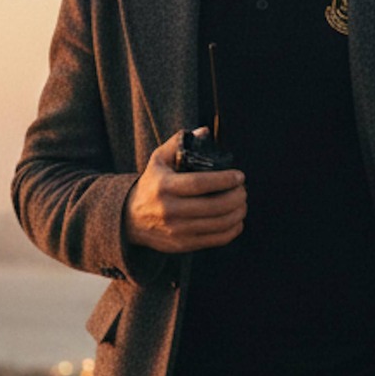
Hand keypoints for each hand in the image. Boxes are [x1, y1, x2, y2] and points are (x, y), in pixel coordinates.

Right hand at [123, 130, 245, 254]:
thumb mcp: (158, 160)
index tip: (239, 176)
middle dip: (236, 197)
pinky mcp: (183, 244)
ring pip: (218, 224)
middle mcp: (169, 210)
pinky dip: (232, 230)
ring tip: (242, 203)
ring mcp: (177, 230)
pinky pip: (215, 240)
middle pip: (213, 206)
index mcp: (164, 186)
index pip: (200, 184)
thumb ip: (179, 143)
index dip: (224, 180)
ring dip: (237, 213)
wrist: (131, 218)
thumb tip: (204, 131)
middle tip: (243, 190)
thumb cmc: (151, 184)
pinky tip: (236, 220)